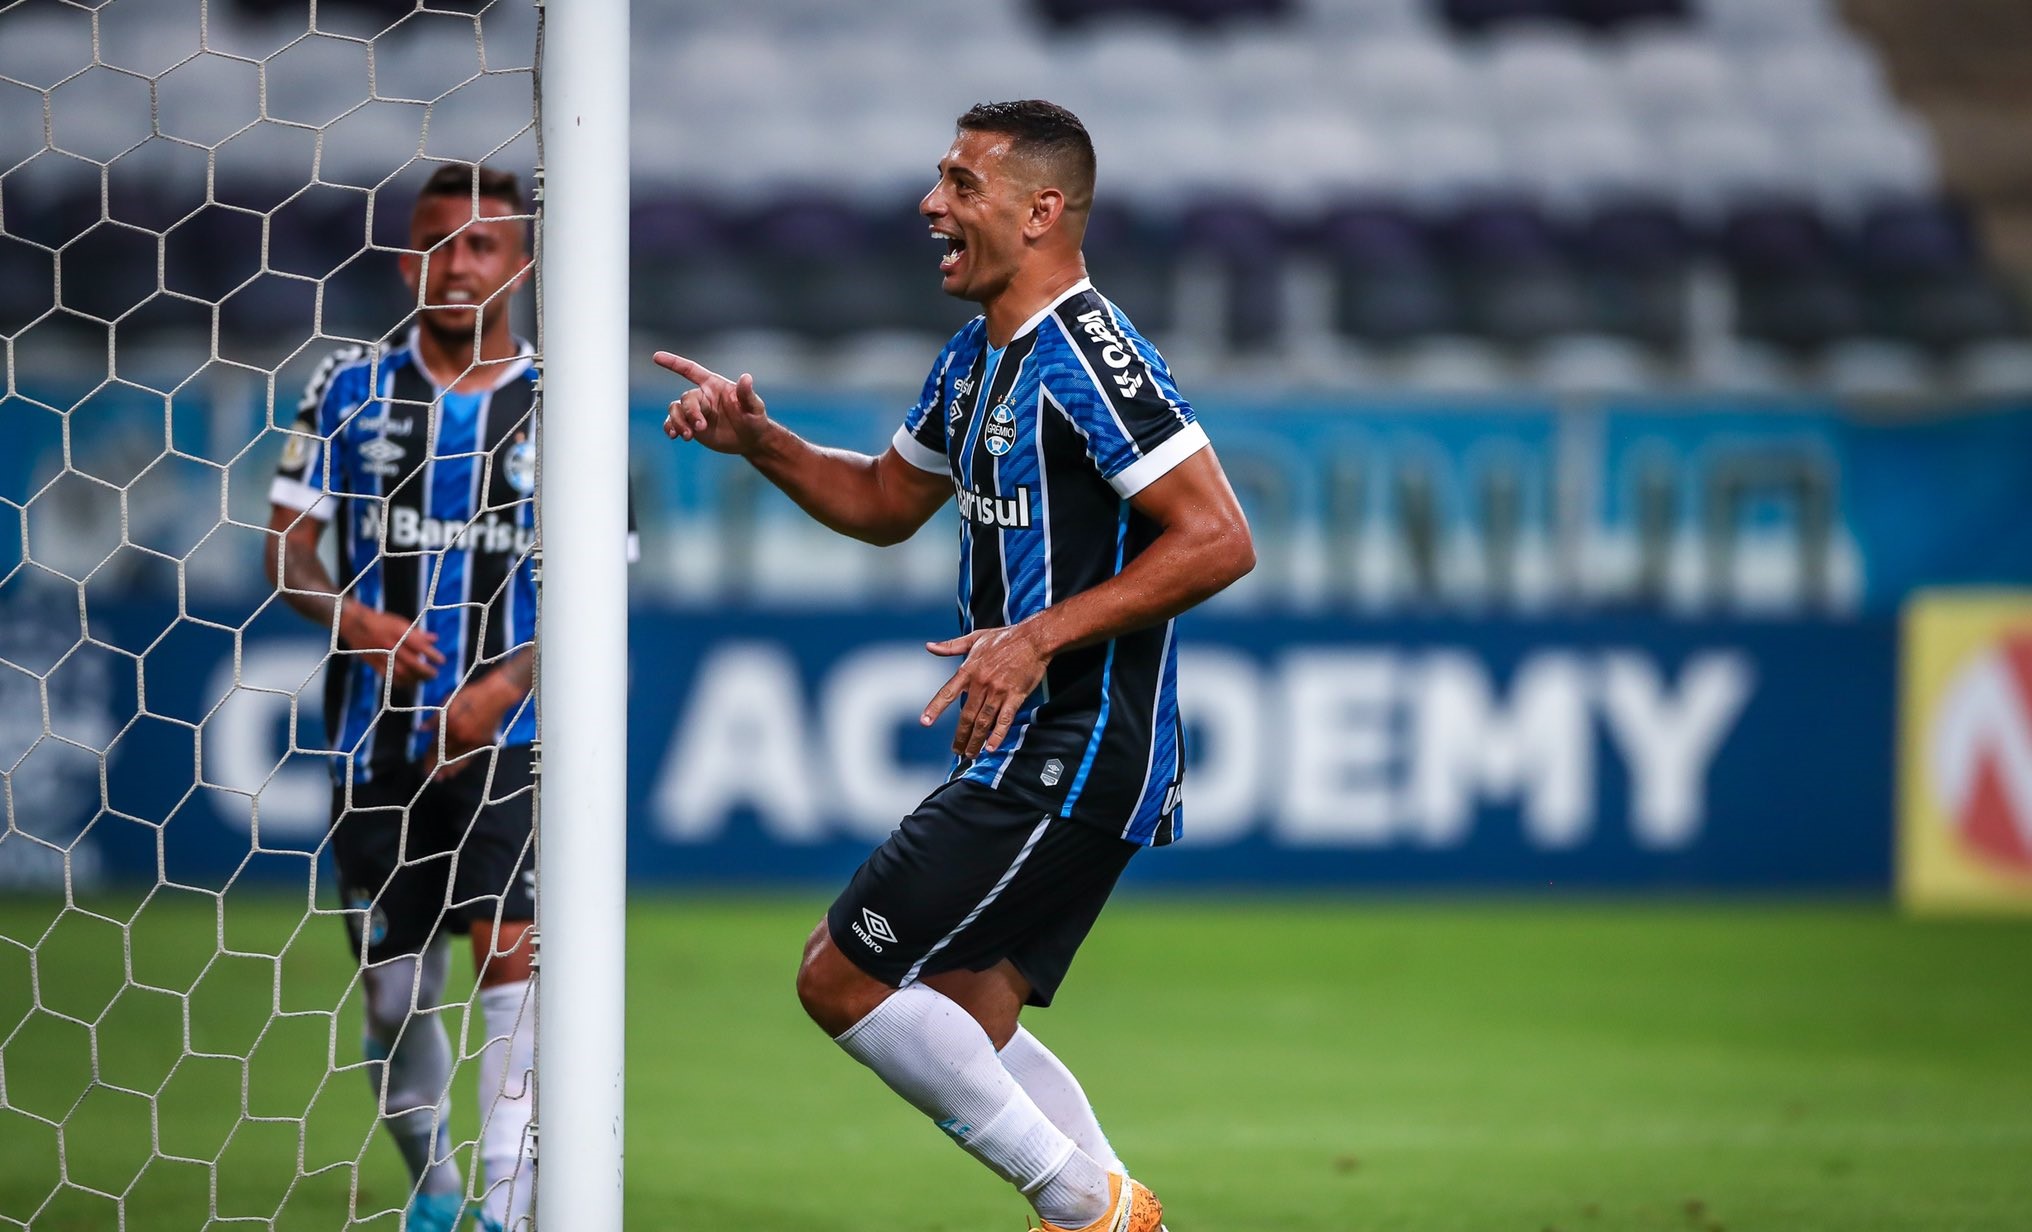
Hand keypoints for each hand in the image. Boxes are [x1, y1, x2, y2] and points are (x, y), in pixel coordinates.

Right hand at [339, 602, 442, 687]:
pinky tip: (409, 683)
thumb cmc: (381, 622)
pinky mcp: (374, 663)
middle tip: (435, 674)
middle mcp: (391, 645)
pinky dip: (401, 682)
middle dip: (426, 671)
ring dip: (415, 679)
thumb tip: (435, 639)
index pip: (420, 647)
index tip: (441, 661)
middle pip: (412, 663)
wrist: (355, 624)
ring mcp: (382, 656)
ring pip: (402, 673)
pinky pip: (389, 677)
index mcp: (399, 633)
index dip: (433, 655)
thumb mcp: (400, 623)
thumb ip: (417, 633)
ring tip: (424, 679)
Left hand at [420, 672, 517, 779]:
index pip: (435, 746)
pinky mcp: (483, 742)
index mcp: (449, 725)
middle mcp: (459, 735)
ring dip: (449, 770)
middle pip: (445, 756)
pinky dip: (462, 765)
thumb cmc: (471, 695)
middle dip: (436, 767)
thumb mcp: (449, 701)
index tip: (424, 769)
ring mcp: (472, 740)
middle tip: (430, 777)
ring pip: (458, 759)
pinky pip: (470, 757)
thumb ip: (435, 718)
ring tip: (442, 778)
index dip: (429, 758)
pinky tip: (457, 770)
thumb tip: (421, 730)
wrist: (496, 695)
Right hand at [654, 351, 769, 455]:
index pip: (691, 370)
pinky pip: (673, 423)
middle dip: (690, 413)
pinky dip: (670, 427)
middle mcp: (702, 396)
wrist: (750, 440)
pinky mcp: (691, 426)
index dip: (674, 363)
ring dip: (677, 422)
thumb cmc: (755, 419)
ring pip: (675, 410)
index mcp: (714, 385)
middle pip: (686, 399)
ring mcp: (695, 411)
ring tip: (687, 436)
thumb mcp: (754, 407)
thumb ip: (747, 394)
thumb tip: (746, 377)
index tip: (657, 356)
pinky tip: (674, 435)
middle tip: (701, 428)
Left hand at [921, 623, 1052, 759]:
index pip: (948, 693)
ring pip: (983, 722)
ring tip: (971, 754)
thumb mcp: (975, 638)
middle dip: (960, 736)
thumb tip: (929, 646)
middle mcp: (981, 683)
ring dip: (976, 740)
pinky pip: (1004, 720)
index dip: (935, 708)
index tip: (925, 722)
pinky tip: (991, 748)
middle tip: (956, 751)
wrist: (1033, 638)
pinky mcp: (1015, 696)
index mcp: (969, 670)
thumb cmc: (1004, 637)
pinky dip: (997, 735)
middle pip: (967, 716)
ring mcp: (998, 691)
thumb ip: (951, 646)